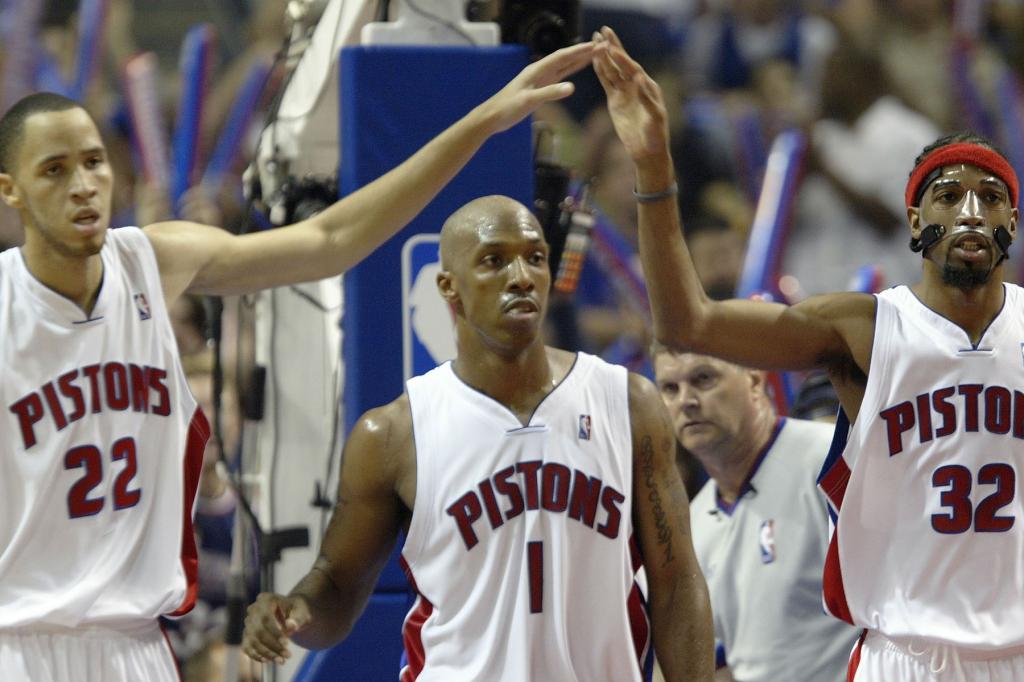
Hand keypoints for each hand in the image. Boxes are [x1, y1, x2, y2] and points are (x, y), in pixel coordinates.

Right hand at [242, 592, 311, 664]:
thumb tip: (291, 626)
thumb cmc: (298, 610)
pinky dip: (256, 655)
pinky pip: (247, 647)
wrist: (292, 613)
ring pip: (252, 640)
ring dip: (266, 653)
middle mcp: (254, 609)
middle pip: (258, 631)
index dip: (274, 633)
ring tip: (282, 660)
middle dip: (272, 646)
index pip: (266, 618)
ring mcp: (249, 622)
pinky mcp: (248, 634)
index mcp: (266, 599)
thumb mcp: (302, 612)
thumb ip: (298, 618)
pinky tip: (268, 661)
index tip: (287, 644)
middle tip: (288, 656)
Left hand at [475, 41, 595, 133]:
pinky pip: (560, 76)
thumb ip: (550, 93)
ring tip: (596, 52)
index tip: (595, 46)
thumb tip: (571, 87)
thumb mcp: (529, 101)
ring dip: (580, 59)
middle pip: (566, 58)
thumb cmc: (507, 108)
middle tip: (602, 46)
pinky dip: (572, 70)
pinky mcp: (541, 87)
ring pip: (564, 65)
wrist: (493, 117)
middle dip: (584, 51)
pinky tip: (579, 68)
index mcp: (537, 70)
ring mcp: (541, 79)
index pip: (562, 57)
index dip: (580, 51)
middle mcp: (540, 71)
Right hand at [593, 27, 670, 164]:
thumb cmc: (656, 135)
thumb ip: (647, 98)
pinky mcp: (615, 101)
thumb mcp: (655, 117)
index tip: (611, 45)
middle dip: (612, 47)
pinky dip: (600, 71)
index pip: (632, 67)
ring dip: (603, 56)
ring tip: (594, 41)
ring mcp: (624, 93)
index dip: (622, 56)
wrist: (647, 151)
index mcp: (648, 86)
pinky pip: (606, 83)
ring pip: (612, 71)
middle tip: (602, 31)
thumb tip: (640, 79)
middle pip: (621, 63)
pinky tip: (594, 61)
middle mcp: (636, 86)